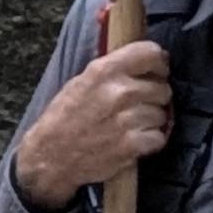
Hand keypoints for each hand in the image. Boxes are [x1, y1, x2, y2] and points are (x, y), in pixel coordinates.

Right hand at [9, 39, 173, 212]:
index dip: (158, 63)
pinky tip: (133, 141)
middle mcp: (119, 92)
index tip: (156, 72)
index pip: (150, 53)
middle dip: (154, 96)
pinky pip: (159, 137)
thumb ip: (110, 70)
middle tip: (138, 105)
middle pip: (162, 88)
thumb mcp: (79, 83)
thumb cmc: (62, 120)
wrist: (49, 158)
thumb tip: (142, 62)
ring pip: (162, 114)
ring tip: (131, 125)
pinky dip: (150, 141)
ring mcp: (127, 120)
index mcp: (103, 71)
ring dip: (151, 120)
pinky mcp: (132, 145)